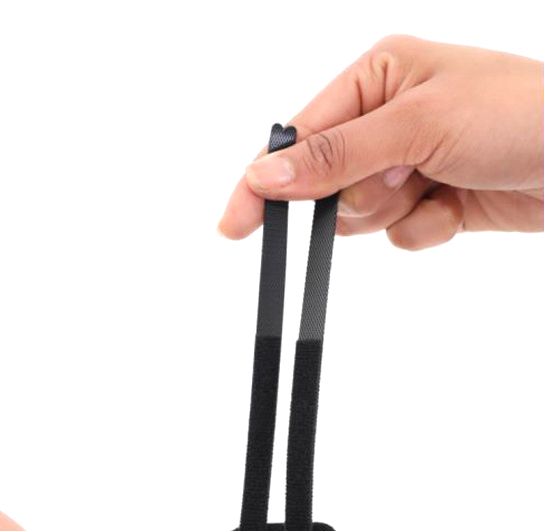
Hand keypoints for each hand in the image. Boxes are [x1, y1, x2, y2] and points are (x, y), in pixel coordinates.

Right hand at [218, 35, 542, 249]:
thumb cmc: (521, 114)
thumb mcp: (418, 124)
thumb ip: (336, 155)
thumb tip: (267, 176)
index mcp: (376, 78)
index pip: (299, 139)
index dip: (264, 184)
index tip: (235, 225)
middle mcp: (386, 119)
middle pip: (324, 185)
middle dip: (356, 195)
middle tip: (401, 181)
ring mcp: (406, 162)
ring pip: (357, 216)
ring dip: (392, 213)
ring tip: (435, 186)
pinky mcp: (428, 199)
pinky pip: (395, 234)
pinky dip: (423, 229)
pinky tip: (456, 207)